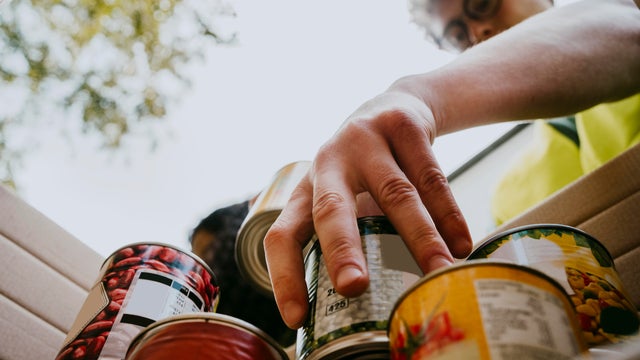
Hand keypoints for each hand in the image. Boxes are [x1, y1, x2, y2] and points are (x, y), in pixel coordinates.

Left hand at [263, 89, 472, 328]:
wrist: (397, 104)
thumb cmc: (366, 168)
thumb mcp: (346, 195)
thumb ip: (350, 235)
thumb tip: (365, 304)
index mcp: (306, 189)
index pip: (282, 234)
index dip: (284, 276)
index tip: (296, 319)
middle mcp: (328, 162)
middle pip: (330, 208)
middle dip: (341, 249)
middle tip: (354, 287)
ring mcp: (364, 139)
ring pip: (394, 194)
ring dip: (419, 237)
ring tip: (438, 273)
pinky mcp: (401, 125)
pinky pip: (430, 176)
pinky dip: (448, 213)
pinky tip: (460, 243)